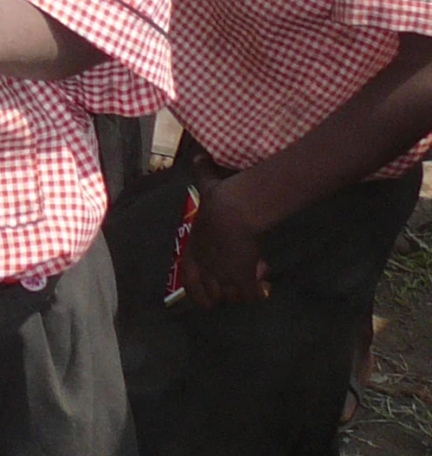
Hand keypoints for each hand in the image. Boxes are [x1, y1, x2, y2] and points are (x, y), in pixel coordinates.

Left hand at [181, 176, 268, 309]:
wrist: (235, 210)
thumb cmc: (219, 199)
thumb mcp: (205, 186)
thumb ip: (201, 173)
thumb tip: (198, 156)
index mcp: (193, 252)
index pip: (190, 282)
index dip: (198, 293)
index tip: (208, 300)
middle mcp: (206, 268)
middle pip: (214, 294)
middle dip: (226, 290)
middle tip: (239, 277)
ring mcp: (223, 276)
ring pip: (234, 296)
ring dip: (243, 290)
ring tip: (254, 275)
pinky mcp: (242, 280)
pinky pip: (252, 296)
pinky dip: (260, 292)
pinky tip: (265, 285)